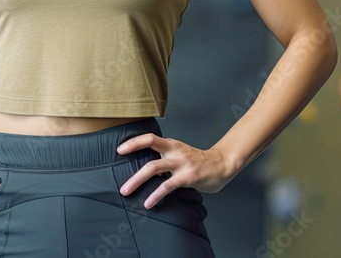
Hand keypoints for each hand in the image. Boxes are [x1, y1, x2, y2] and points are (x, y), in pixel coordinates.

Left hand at [115, 133, 235, 208]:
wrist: (222, 165)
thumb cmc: (197, 162)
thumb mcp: (179, 154)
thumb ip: (164, 158)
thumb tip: (145, 170)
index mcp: (171, 144)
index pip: (149, 138)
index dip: (133, 142)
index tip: (119, 150)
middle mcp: (174, 151)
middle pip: (147, 150)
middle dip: (130, 162)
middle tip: (119, 181)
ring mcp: (181, 163)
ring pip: (153, 167)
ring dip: (137, 180)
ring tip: (126, 191)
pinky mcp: (188, 176)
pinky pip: (167, 185)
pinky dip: (156, 195)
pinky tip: (149, 203)